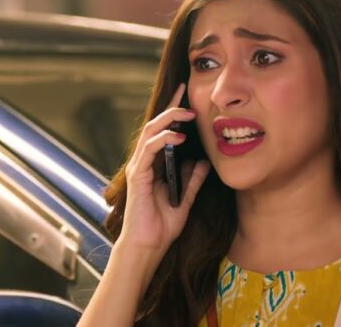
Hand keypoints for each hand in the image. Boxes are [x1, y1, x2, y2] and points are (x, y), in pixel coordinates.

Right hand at [119, 83, 210, 252]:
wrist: (148, 247)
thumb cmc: (163, 225)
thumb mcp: (186, 198)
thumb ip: (193, 180)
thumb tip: (203, 162)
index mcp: (156, 165)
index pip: (164, 131)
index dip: (173, 112)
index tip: (187, 96)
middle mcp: (146, 162)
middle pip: (156, 125)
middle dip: (171, 106)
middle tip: (186, 93)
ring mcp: (140, 167)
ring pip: (150, 132)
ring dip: (168, 118)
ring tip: (187, 111)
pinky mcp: (137, 175)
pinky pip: (148, 150)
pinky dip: (163, 140)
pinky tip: (179, 136)